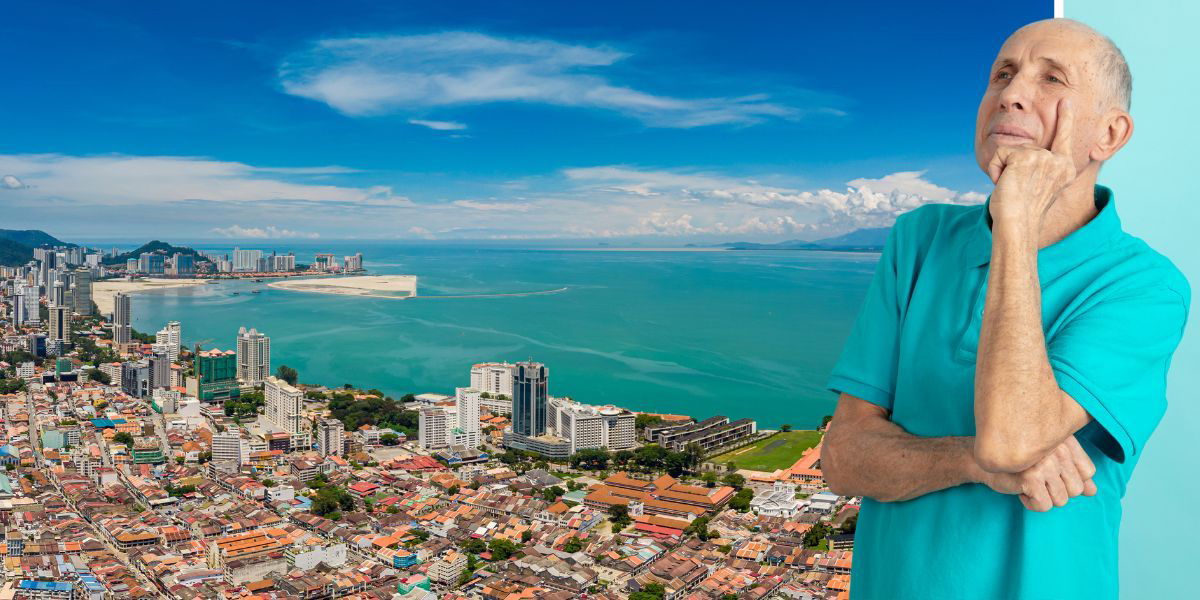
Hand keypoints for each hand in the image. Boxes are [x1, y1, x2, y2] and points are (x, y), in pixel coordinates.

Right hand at [977, 434, 1097, 511]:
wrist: (981, 460)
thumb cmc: (1018, 462)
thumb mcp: (1048, 462)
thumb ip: (1073, 473)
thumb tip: (1092, 491)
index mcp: (1064, 441)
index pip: (1087, 472)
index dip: (1071, 479)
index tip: (1052, 473)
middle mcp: (1056, 450)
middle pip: (1075, 489)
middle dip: (1057, 490)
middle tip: (1038, 479)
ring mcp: (1044, 464)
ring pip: (1061, 500)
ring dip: (1043, 498)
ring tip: (1029, 484)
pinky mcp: (1030, 478)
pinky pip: (1044, 506)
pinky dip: (1031, 504)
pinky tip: (1021, 491)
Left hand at [986, 97, 1078, 229]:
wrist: (1017, 224)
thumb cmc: (1023, 212)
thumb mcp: (1039, 187)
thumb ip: (1040, 169)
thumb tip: (1025, 157)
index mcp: (1065, 169)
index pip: (1065, 138)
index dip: (1066, 118)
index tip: (1066, 100)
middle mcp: (1058, 161)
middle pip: (1026, 148)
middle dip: (1012, 167)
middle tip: (1016, 190)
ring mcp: (1043, 157)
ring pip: (1011, 151)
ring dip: (1003, 169)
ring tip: (1011, 188)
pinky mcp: (1024, 156)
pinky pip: (999, 153)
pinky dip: (994, 168)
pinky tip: (1003, 183)